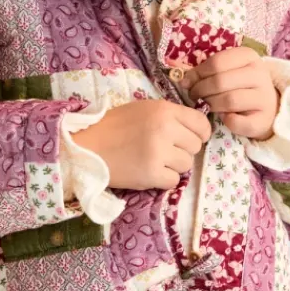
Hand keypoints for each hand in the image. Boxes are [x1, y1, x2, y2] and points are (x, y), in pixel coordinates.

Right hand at [72, 100, 211, 190]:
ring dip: (173, 165)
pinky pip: (174, 181)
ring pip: (186, 164)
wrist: (88, 146)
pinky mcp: (151, 174)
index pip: (201, 123)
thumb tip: (195, 130)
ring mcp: (159, 152)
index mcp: (164, 109)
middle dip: (183, 150)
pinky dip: (163, 179)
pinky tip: (148, 171)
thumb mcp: (144, 109)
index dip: (200, 133)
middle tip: (164, 150)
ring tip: (154, 160)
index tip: (190, 138)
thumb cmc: (115, 125)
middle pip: (195, 146)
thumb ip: (169, 116)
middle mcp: (165, 129)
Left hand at [182, 47, 277, 139]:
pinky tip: (224, 118)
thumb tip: (183, 80)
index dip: (198, 73)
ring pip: (229, 100)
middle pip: (220, 81)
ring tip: (206, 106)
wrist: (267, 107)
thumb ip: (206, 71)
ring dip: (211, 105)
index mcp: (248, 56)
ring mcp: (264, 97)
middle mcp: (260, 74)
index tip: (187, 83)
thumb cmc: (239, 85)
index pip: (217, 62)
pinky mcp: (264, 119)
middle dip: (201, 90)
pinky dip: (227, 121)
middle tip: (193, 96)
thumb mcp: (226, 71)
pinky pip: (238, 122)